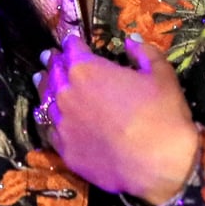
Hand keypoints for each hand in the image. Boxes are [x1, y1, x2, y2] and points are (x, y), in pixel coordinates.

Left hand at [35, 33, 200, 205]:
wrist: (158, 165)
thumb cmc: (162, 115)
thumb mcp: (162, 75)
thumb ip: (144, 53)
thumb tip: (131, 40)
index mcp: (86, 69)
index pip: (72, 48)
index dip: (72, 42)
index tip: (72, 41)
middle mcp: (66, 93)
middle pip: (54, 72)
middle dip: (54, 62)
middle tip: (51, 56)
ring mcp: (62, 124)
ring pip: (45, 100)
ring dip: (44, 87)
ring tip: (41, 80)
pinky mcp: (64, 150)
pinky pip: (49, 129)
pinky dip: (49, 119)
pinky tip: (50, 117)